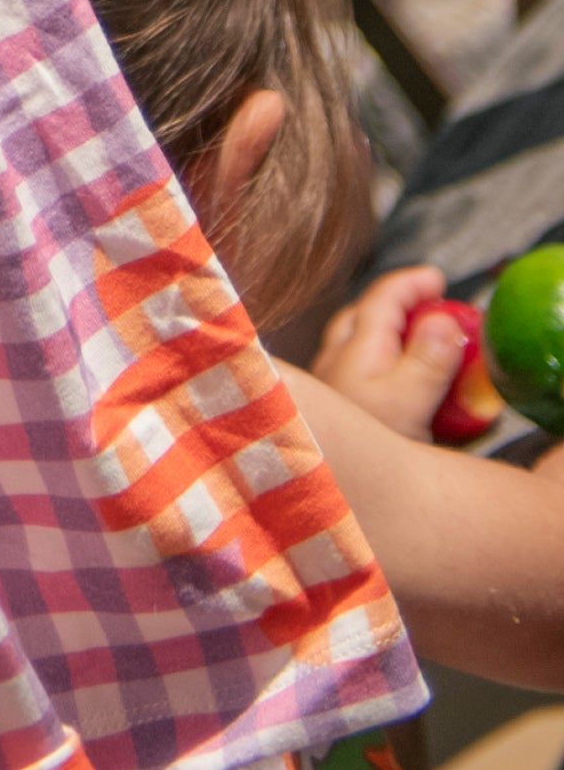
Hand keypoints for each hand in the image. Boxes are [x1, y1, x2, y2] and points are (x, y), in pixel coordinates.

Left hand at [310, 265, 501, 443]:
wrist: (329, 492)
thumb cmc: (368, 447)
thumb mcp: (410, 404)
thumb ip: (428, 361)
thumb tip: (443, 321)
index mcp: (354, 348)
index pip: (381, 297)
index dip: (410, 283)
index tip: (437, 277)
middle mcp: (333, 359)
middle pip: (363, 316)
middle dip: (395, 305)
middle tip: (432, 308)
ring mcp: (327, 384)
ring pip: (354, 343)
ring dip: (383, 334)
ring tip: (416, 343)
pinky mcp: (329, 409)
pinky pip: (353, 370)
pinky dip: (375, 362)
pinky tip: (388, 381)